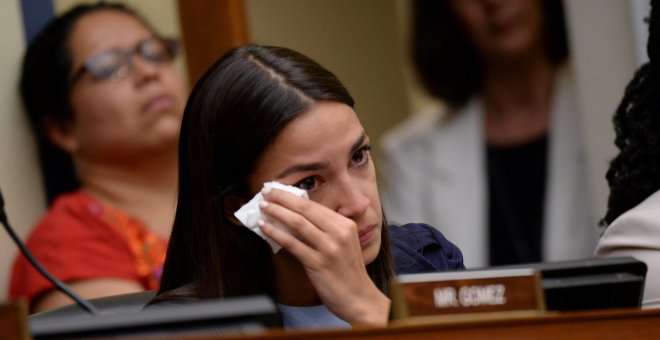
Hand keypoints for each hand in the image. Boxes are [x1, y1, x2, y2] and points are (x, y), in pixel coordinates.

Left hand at [258, 188, 389, 325]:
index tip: (277, 191)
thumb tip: (297, 217)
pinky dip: (276, 233)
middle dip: (282, 199)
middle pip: (305, 209)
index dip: (293, 197)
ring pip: (297, 223)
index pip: (315, 206)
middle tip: (266, 193)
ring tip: (263, 207)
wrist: (358, 298)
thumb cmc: (348, 272)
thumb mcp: (344, 244)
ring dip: (277, 212)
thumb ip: (327, 229)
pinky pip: (292, 243)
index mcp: (345, 225)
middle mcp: (339, 233)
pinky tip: (265, 227)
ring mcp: (329, 248)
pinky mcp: (318, 263)